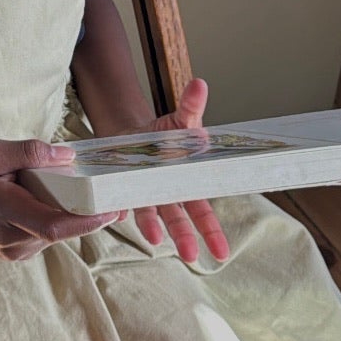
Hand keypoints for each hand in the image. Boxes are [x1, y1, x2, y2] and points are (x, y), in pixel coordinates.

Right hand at [0, 138, 123, 262]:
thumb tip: (67, 155)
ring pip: (59, 231)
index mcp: (3, 211)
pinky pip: (50, 233)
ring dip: (74, 212)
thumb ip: (27, 153)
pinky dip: (61, 216)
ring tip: (83, 188)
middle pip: (64, 228)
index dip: (88, 218)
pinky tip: (58, 199)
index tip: (114, 206)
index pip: (54, 224)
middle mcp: (13, 240)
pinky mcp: (20, 253)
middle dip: (92, 211)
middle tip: (117, 191)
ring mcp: (17, 251)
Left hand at [133, 77, 229, 265]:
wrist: (134, 134)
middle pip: (179, 219)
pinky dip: (120, 209)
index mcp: (187, 182)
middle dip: (186, 237)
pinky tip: (118, 214)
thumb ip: (190, 107)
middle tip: (193, 256)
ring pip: (151, 214)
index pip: (203, 210)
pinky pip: (121, 201)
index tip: (222, 253)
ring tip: (155, 240)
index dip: (212, 231)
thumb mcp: (180, 120)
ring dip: (153, 226)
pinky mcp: (121, 188)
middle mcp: (167, 193)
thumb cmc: (165, 134)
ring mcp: (144, 193)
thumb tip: (200, 84)